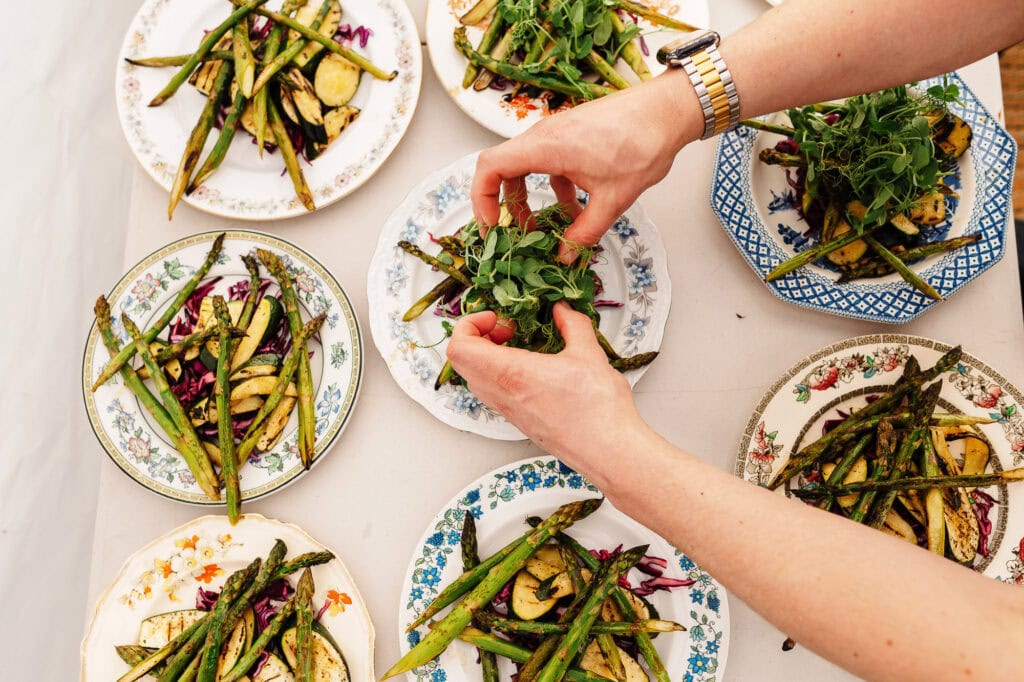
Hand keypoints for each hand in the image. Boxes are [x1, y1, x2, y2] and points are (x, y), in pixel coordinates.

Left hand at [445, 302, 644, 461]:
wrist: (608, 450)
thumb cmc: (597, 410)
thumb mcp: (588, 353)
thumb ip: (572, 324)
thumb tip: (562, 311)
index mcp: (510, 374)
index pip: (459, 348)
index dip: (470, 325)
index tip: (497, 318)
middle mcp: (502, 395)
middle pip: (462, 363)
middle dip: (478, 337)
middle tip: (507, 329)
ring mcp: (509, 411)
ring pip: (476, 379)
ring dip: (488, 357)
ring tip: (521, 346)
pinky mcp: (520, 421)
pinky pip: (493, 393)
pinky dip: (501, 374)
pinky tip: (533, 368)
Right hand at [471, 72, 701, 262]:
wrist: (668, 111)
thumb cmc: (643, 144)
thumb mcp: (612, 201)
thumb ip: (584, 233)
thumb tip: (564, 257)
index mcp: (545, 147)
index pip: (489, 167)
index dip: (481, 199)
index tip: (492, 227)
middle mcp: (544, 136)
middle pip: (503, 169)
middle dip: (505, 205)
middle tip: (512, 235)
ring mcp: (557, 133)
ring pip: (526, 168)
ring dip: (528, 198)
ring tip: (541, 229)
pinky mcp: (572, 135)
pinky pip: (548, 163)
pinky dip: (553, 188)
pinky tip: (575, 210)